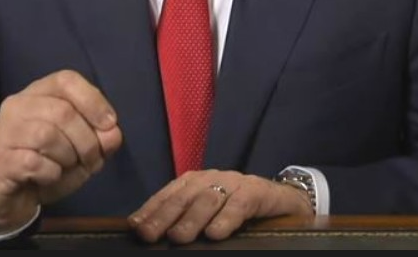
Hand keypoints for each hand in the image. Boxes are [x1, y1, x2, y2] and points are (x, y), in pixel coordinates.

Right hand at [0, 69, 122, 232]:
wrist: (6, 197)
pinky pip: (34, 162)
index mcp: (39, 93)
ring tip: (66, 167)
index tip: (110, 125)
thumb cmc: (45, 166)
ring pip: (47, 135)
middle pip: (63, 111)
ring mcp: (7, 131)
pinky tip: (47, 177)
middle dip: (87, 140)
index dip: (93, 100)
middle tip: (91, 160)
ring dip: (68, 157)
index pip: (66, 80)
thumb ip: (100, 141)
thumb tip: (113, 134)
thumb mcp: (81, 153)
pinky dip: (51, 173)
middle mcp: (19, 105)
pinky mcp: (1, 159)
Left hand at [128, 169, 314, 243]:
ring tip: (178, 237)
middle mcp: (212, 178)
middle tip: (148, 235)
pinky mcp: (257, 192)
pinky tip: (215, 234)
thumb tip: (152, 234)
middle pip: (183, 196)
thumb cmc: (239, 212)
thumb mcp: (209, 215)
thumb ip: (185, 220)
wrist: (283, 201)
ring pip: (208, 200)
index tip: (134, 227)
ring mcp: (234, 183)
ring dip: (191, 219)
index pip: (168, 194)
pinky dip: (226, 219)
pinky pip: (239, 205)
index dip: (150, 210)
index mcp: (196, 182)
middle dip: (163, 215)